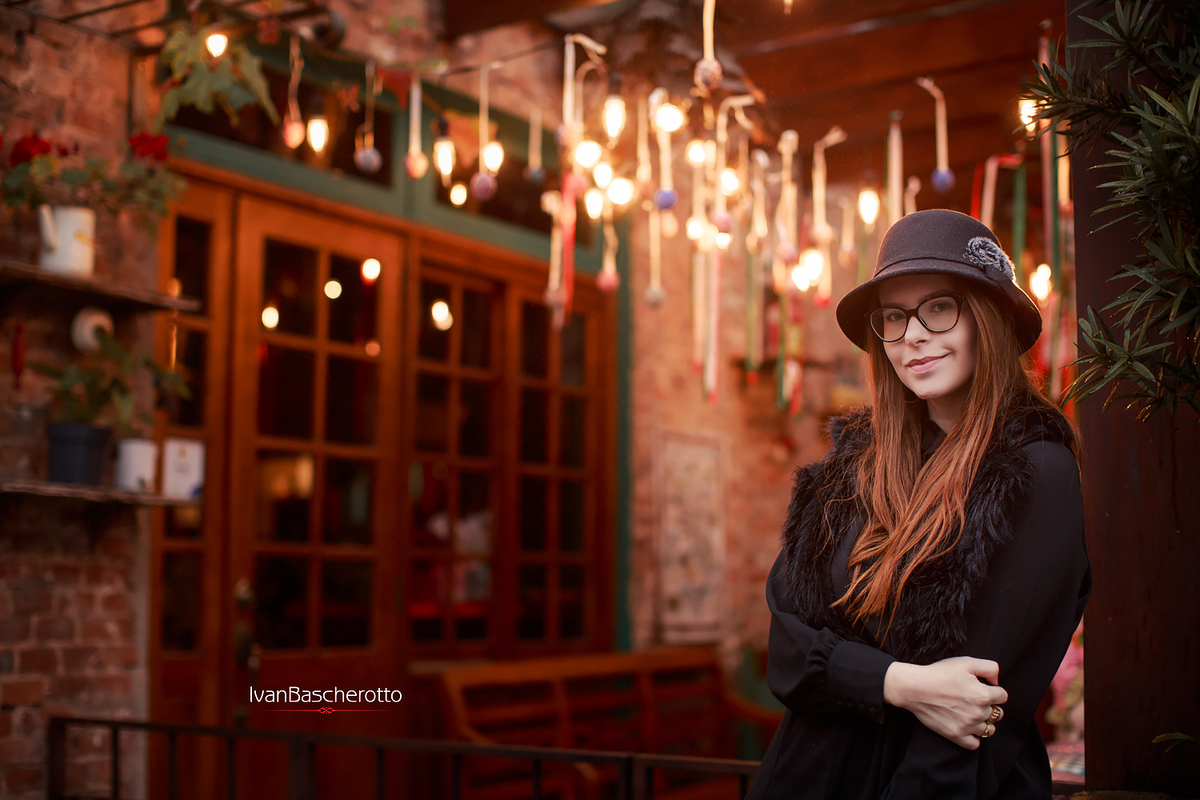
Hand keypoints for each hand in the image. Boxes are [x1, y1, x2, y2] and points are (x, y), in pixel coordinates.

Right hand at [883, 657, 1007, 749]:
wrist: (914, 688)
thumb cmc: (938, 673)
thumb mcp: (966, 662)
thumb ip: (989, 668)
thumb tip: (997, 681)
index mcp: (983, 695)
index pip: (1003, 696)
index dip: (994, 690)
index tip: (982, 687)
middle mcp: (978, 712)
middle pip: (998, 713)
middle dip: (990, 706)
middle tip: (974, 699)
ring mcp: (968, 726)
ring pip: (989, 729)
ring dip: (984, 722)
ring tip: (972, 713)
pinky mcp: (956, 735)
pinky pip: (975, 744)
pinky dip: (974, 737)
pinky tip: (967, 727)